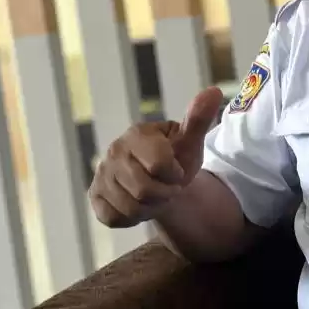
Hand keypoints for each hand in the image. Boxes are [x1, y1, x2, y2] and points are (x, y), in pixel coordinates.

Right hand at [89, 87, 224, 227]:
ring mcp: (101, 175)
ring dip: (151, 207)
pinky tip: (139, 204)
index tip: (177, 170)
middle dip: (164, 194)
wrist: (160, 180)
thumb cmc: (176, 158)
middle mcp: (113, 152)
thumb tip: (213, 91)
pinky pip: (116, 218)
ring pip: (131, 207)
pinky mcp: (95, 197)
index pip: (159, 164)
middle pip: (144, 190)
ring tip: (155, 195)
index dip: (175, 174)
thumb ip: (199, 119)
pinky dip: (133, 218)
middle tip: (168, 186)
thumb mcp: (190, 141)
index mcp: (136, 135)